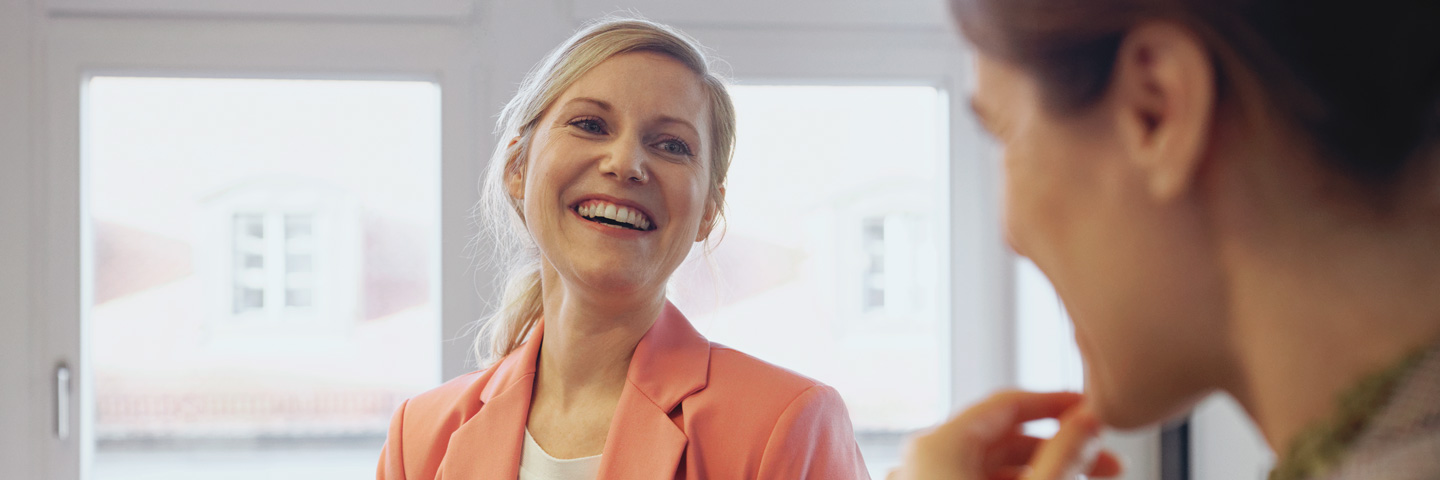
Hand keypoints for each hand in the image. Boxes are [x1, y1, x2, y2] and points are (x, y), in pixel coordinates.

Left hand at [887, 391, 1122, 479]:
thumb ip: (1061, 456)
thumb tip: (1091, 418)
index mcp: (938, 443)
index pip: (1008, 403)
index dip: (1057, 403)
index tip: (1095, 410)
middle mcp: (925, 458)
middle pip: (1003, 436)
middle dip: (1058, 444)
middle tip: (1106, 459)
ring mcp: (927, 479)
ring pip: (993, 464)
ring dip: (1041, 467)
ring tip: (1087, 477)